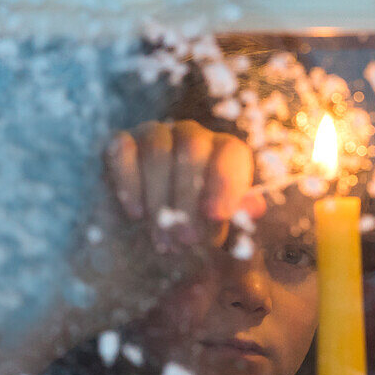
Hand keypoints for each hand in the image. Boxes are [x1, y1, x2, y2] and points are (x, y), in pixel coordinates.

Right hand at [103, 119, 264, 251]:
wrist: (149, 239)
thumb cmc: (194, 232)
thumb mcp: (220, 229)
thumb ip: (239, 218)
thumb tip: (253, 207)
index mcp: (224, 151)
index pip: (230, 154)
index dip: (225, 184)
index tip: (217, 217)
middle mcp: (191, 136)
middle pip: (192, 149)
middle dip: (189, 198)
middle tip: (187, 239)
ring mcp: (154, 135)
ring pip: (157, 151)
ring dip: (160, 198)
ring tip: (163, 239)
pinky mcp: (121, 143)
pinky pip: (122, 151)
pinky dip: (129, 183)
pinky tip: (136, 214)